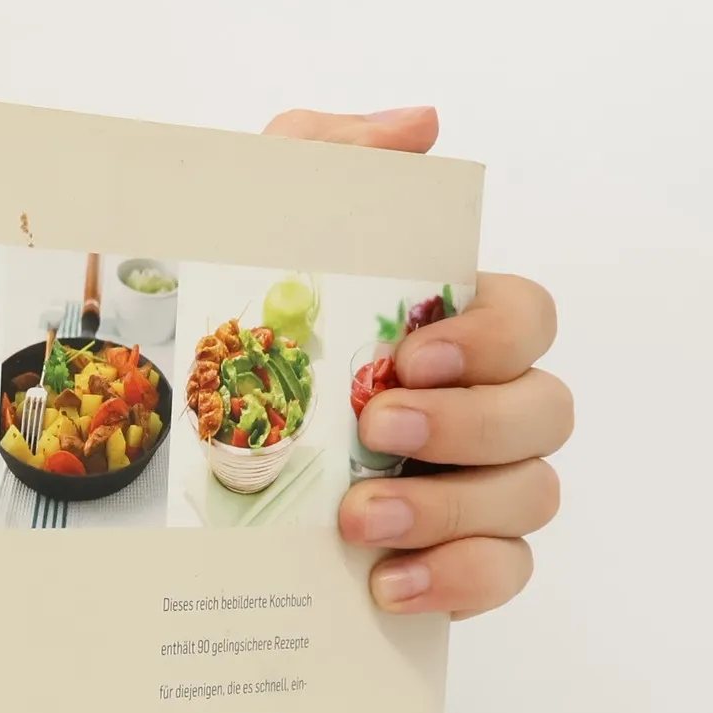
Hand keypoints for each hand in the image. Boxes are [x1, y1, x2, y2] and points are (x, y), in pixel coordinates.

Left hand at [265, 106, 570, 619]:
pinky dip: (459, 578)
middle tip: (375, 431)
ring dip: (450, 508)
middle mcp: (482, 412)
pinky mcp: (456, 567)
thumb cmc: (226, 347)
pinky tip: (387, 582)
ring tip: (358, 520)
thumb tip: (421, 129)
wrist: (166, 485)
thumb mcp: (253, 237)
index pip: (530, 317)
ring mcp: (476, 494)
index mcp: (450, 335)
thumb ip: (327, 161)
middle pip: (545, 410)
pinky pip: (505, 573)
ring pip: (531, 496)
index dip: (491, 337)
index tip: (409, 356)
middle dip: (468, 423)